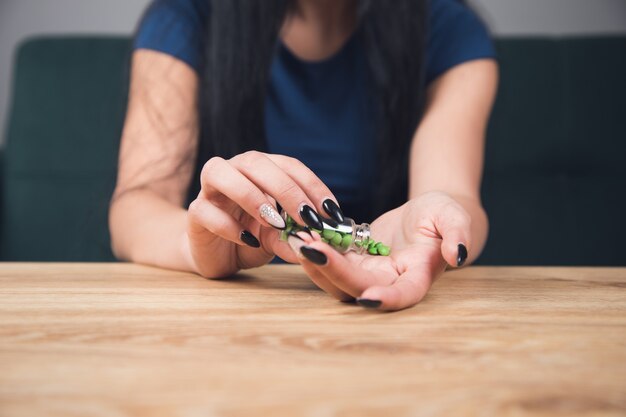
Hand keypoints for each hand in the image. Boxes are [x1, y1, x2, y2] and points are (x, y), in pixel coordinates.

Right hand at [186, 151, 344, 277]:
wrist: (218, 256)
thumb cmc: (251, 236)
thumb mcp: (279, 238)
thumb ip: (294, 237)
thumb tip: (317, 244)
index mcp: (259, 169)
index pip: (288, 165)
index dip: (312, 185)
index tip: (331, 211)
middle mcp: (233, 170)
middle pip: (255, 162)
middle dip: (285, 189)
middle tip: (307, 218)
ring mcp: (209, 189)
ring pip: (220, 173)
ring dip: (251, 196)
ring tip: (275, 222)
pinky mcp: (195, 213)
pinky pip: (204, 210)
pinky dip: (228, 225)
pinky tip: (249, 241)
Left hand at [287, 191, 472, 310]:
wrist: (426, 215)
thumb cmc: (443, 214)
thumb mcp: (454, 216)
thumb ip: (458, 233)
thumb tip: (458, 254)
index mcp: (418, 275)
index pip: (404, 294)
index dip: (387, 300)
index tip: (367, 298)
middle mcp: (390, 282)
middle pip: (359, 288)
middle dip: (333, 272)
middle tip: (311, 249)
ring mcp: (369, 274)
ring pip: (338, 282)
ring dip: (317, 265)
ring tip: (300, 240)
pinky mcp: (354, 262)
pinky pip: (330, 264)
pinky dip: (315, 252)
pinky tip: (300, 235)